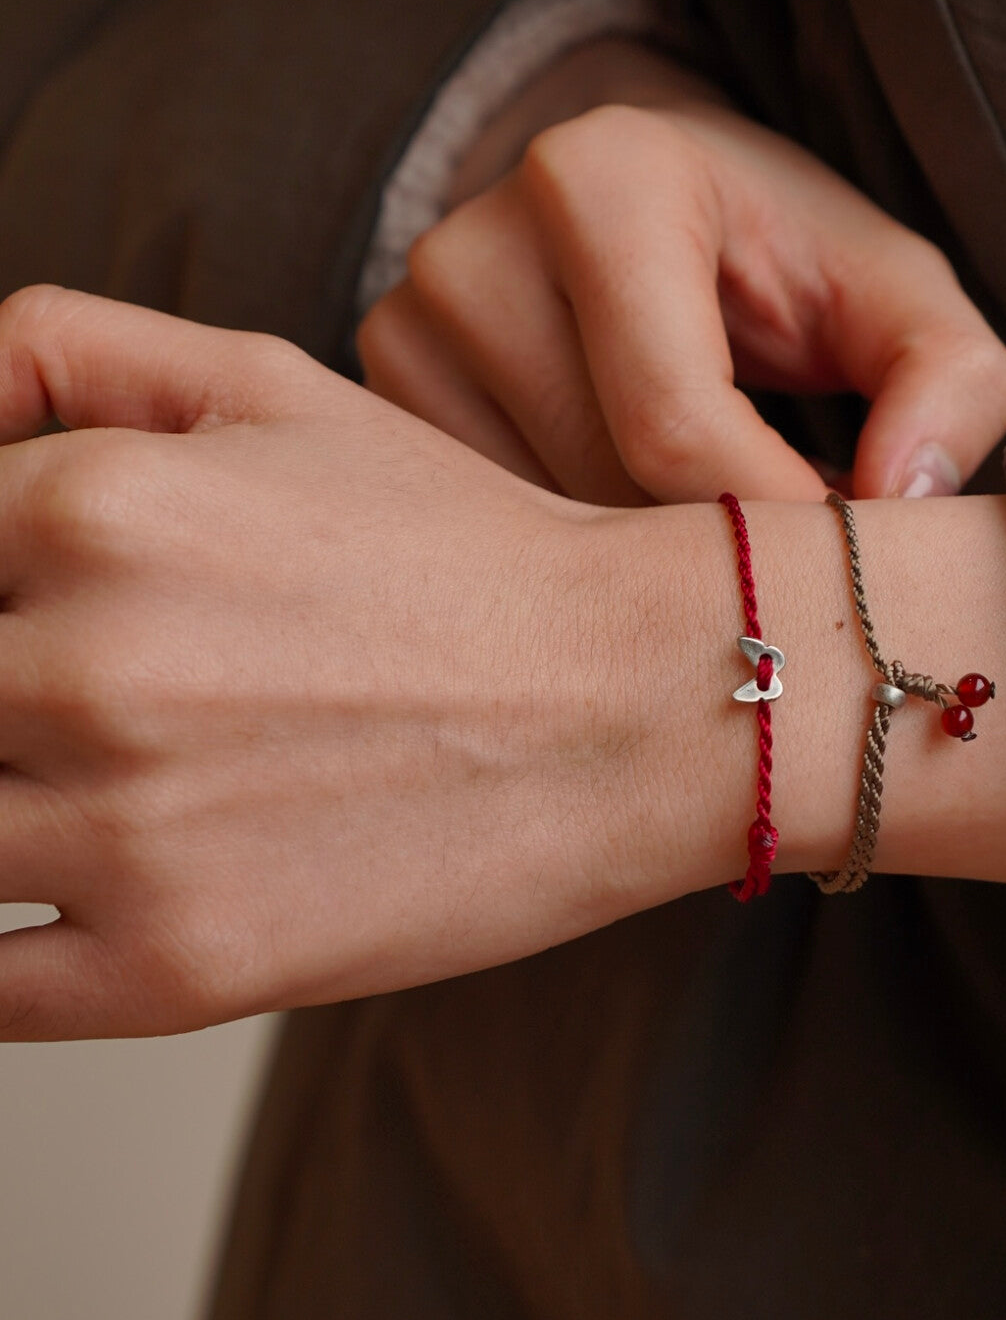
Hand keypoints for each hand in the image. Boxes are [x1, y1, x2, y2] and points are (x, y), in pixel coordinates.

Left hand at [0, 286, 708, 1038]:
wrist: (629, 701)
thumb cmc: (465, 551)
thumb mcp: (275, 386)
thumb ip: (66, 350)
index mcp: (91, 506)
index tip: (47, 625)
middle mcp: (83, 666)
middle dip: (7, 696)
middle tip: (118, 703)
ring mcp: (124, 831)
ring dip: (13, 812)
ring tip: (127, 789)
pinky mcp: (173, 968)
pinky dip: (7, 947)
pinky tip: (98, 890)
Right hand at [359, 39, 1005, 504]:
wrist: (629, 204)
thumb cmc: (766, 253)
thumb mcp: (887, 290)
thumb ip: (947, 378)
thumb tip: (899, 502)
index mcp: (598, 183)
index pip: (675, 427)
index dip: (767, 520)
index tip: (824, 554)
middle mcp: (472, 248)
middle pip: (600, 491)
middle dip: (704, 545)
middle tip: (762, 539)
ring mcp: (407, 323)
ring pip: (539, 532)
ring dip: (633, 556)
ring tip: (683, 508)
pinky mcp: (381, 390)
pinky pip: (489, 529)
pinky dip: (565, 547)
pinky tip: (606, 506)